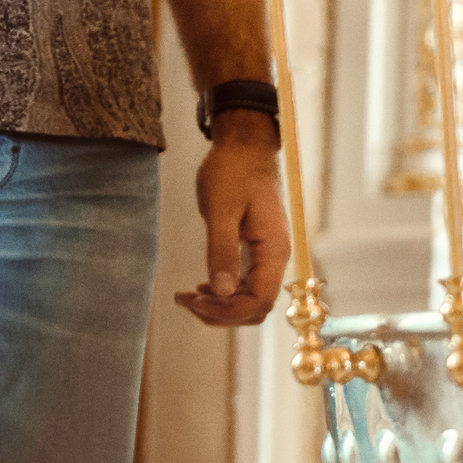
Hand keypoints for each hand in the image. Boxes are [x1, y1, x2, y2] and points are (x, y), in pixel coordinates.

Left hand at [173, 111, 289, 324]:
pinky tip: (203, 287)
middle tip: (188, 301)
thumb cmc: (233, 172)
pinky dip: (223, 293)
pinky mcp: (255, 251)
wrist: (244, 149)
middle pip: (256, 307)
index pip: (259, 300)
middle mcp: (274, 257)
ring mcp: (266, 255)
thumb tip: (221, 290)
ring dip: (221, 306)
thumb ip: (222, 250)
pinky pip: (245, 285)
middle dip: (222, 313)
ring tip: (189, 296)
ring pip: (250, 300)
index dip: (228, 310)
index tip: (196, 300)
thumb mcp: (221, 210)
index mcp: (273, 249)